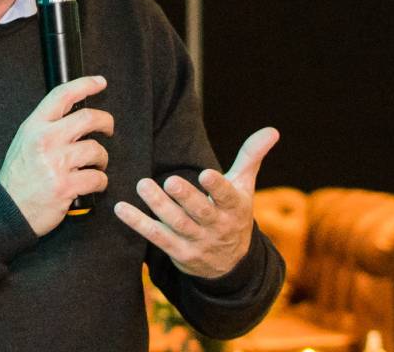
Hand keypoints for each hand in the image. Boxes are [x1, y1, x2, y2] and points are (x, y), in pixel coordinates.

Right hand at [0, 75, 113, 235]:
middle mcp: (45, 140)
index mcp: (34, 126)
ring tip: (96, 165)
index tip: (100, 83)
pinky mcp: (66, 186)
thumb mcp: (25, 141)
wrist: (6, 209)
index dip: (86, 85)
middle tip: (108, 129)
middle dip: (106, 122)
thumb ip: (46, 125)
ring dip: (102, 159)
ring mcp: (56, 164)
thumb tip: (74, 112)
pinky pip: (97, 178)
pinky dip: (100, 182)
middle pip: (89, 118)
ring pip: (97, 150)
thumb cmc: (19, 175)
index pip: (63, 95)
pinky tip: (93, 184)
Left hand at [114, 127, 278, 278]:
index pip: (228, 197)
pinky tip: (121, 209)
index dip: (217, 187)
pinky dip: (138, 223)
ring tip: (143, 185)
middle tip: (170, 181)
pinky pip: (156, 238)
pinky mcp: (178, 252)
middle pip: (200, 213)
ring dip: (159, 206)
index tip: (205, 174)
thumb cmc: (234, 214)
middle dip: (186, 198)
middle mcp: (217, 227)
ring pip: (177, 225)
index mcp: (235, 209)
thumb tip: (272, 129)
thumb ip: (252, 157)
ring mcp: (197, 242)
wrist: (230, 265)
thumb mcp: (245, 187)